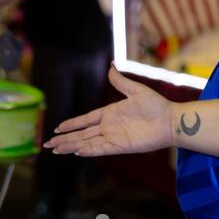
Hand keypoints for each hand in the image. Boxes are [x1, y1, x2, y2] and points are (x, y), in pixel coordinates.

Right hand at [45, 66, 173, 156]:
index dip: (72, 124)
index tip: (57, 128)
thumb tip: (111, 67)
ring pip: (86, 143)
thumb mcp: (137, 90)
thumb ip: (121, 82)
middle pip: (81, 134)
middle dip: (64, 139)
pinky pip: (100, 149)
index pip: (85, 120)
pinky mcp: (121, 146)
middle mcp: (109, 127)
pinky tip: (75, 151)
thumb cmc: (157, 105)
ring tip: (55, 150)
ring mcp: (114, 137)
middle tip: (47, 144)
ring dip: (71, 146)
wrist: (171, 120)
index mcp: (110, 113)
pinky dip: (87, 150)